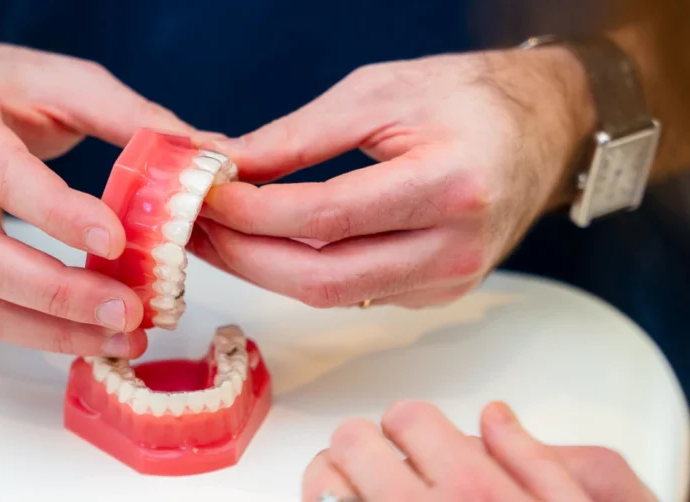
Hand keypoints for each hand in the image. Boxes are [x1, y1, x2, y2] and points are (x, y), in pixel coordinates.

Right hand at [0, 38, 194, 355]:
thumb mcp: (64, 81)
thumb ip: (131, 117)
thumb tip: (207, 157)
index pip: (0, 174)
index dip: (57, 214)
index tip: (119, 241)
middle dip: (59, 295)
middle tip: (131, 311)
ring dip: (52, 330)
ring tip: (123, 337)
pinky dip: (36, 334)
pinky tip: (90, 335)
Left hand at [191, 48, 595, 308]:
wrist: (542, 128)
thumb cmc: (465, 97)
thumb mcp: (378, 93)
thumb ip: (297, 137)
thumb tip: (225, 166)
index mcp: (451, 185)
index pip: (327, 217)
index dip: (254, 213)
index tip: (203, 195)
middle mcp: (455, 247)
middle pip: (323, 279)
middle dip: (245, 257)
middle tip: (194, 228)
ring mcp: (449, 280)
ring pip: (333, 295)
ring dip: (265, 269)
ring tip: (217, 234)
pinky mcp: (437, 292)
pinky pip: (353, 293)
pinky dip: (301, 271)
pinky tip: (267, 244)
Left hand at [302, 400, 656, 501]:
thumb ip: (534, 463)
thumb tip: (497, 418)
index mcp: (473, 492)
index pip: (408, 417)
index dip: (410, 424)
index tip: (415, 438)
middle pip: (351, 441)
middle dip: (364, 445)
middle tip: (380, 463)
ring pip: (321, 483)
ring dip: (335, 480)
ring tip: (360, 492)